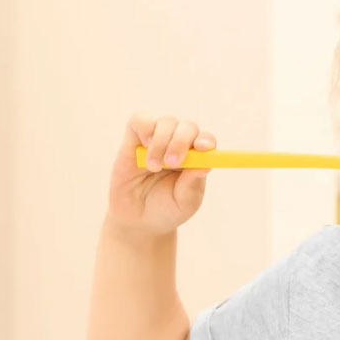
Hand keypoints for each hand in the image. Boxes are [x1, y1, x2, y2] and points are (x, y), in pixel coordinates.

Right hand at [105, 114, 214, 237]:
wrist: (136, 219)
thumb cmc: (166, 209)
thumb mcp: (184, 202)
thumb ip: (192, 184)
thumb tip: (205, 164)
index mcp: (196, 158)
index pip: (206, 140)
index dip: (206, 141)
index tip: (203, 149)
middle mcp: (178, 144)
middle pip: (187, 127)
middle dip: (181, 142)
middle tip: (172, 163)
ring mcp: (157, 139)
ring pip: (166, 122)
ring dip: (161, 142)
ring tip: (154, 167)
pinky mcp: (134, 138)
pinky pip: (140, 119)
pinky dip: (145, 128)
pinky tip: (144, 147)